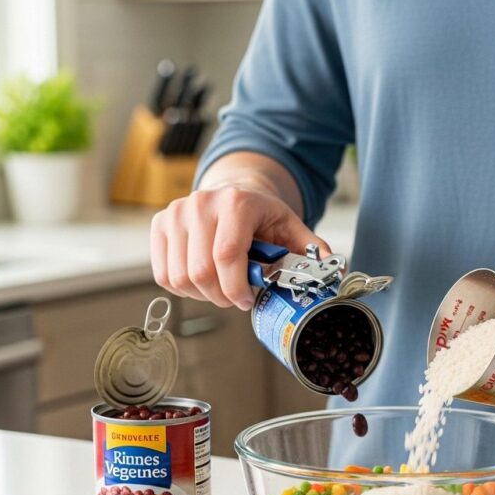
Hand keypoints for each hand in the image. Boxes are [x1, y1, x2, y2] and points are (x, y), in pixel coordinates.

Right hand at [151, 185, 329, 310]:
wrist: (233, 193)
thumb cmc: (263, 217)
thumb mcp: (292, 229)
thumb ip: (311, 250)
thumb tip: (334, 271)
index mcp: (236, 203)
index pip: (226, 255)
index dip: (236, 287)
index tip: (248, 301)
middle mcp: (201, 203)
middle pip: (201, 271)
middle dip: (222, 296)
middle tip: (237, 298)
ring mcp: (176, 213)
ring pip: (180, 277)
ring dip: (202, 294)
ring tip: (221, 287)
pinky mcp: (160, 225)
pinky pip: (164, 274)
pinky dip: (183, 288)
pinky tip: (202, 282)